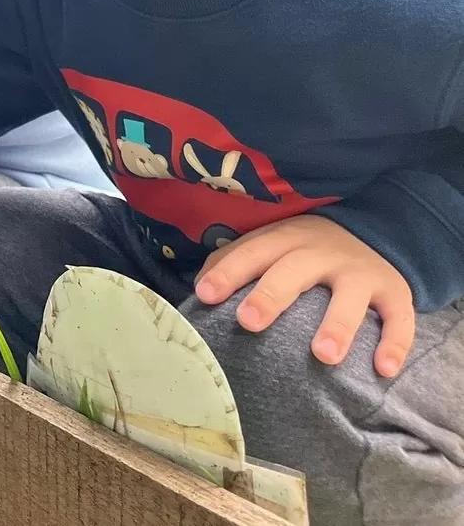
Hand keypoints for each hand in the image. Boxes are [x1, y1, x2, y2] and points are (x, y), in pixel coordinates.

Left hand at [195, 213, 414, 376]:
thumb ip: (235, 261)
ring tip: (322, 356)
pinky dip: (395, 343)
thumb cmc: (303, 251)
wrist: (372, 230)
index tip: (207, 295)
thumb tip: (199, 290)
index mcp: (285, 240)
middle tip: (248, 321)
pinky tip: (384, 369)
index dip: (229, 272)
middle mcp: (322, 252)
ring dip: (337, 326)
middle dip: (271, 295)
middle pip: (294, 271)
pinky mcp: (395, 293)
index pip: (252, 252)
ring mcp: (361, 272)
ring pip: (350, 298)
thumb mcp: (271, 245)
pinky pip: (400, 319)